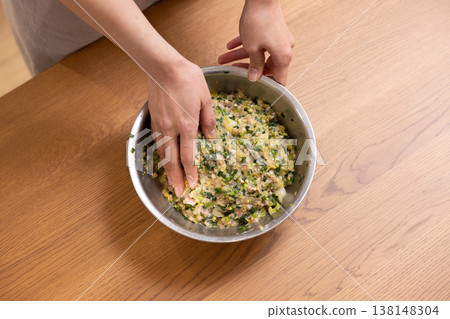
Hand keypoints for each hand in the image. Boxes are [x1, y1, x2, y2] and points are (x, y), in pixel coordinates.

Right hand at [148, 59, 215, 196]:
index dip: (190, 173)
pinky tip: (163, 160)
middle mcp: (171, 129)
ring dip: (166, 171)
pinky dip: (160, 156)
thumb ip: (209, 120)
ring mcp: (160, 125)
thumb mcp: (206, 98)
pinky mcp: (153, 119)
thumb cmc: (188, 79)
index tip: (193, 185)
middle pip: (172, 160)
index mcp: (187, 125)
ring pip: (162, 154)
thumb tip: (211, 138)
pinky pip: (156, 143)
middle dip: (176, 179)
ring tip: (170, 183)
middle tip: (179, 193)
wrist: (164, 66)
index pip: (188, 156)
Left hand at [218, 0, 294, 84]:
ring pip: (258, 53)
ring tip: (224, 59)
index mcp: (283, 57)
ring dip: (241, 56)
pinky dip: (246, 45)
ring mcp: (278, 40)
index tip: (257, 91)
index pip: (279, 80)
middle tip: (233, 71)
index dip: (268, 86)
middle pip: (265, 66)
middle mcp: (284, 49)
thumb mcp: (253, 48)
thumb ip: (254, 65)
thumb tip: (254, 78)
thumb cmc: (259, 21)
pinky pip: (259, 42)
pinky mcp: (272, 31)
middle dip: (247, 68)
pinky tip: (230, 46)